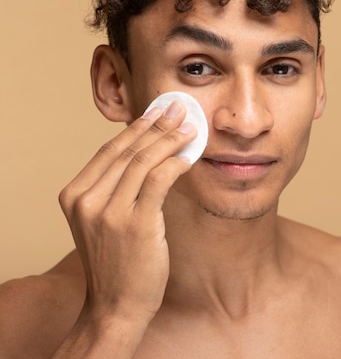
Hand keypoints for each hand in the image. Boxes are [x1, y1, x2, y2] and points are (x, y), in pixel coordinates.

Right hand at [58, 102, 194, 347]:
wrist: (115, 305)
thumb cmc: (114, 260)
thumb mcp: (100, 219)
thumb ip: (112, 186)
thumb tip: (145, 148)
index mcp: (74, 195)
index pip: (110, 150)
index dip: (137, 127)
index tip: (157, 111)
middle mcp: (87, 200)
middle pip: (128, 150)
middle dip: (157, 126)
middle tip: (179, 110)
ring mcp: (109, 212)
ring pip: (144, 161)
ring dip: (171, 140)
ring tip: (189, 129)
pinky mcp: (136, 224)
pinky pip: (159, 180)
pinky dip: (176, 163)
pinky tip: (188, 156)